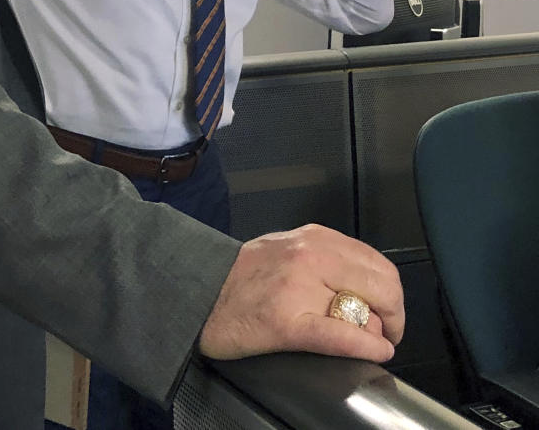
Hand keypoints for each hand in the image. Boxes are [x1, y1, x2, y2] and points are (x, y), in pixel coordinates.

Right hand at [199, 224, 403, 363]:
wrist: (197, 291)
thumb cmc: (240, 276)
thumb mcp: (287, 250)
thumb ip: (324, 259)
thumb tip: (365, 289)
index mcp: (312, 238)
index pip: (377, 263)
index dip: (392, 294)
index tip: (387, 311)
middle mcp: (310, 256)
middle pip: (382, 286)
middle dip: (394, 315)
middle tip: (388, 331)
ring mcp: (298, 289)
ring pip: (367, 311)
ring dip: (380, 332)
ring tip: (372, 341)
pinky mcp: (287, 323)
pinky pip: (343, 336)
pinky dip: (367, 346)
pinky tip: (375, 352)